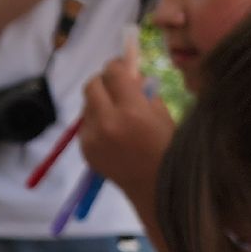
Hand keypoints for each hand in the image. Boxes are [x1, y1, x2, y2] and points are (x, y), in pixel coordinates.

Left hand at [82, 55, 172, 203]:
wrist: (154, 185)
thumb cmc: (166, 147)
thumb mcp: (162, 113)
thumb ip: (143, 91)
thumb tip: (129, 74)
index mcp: (131, 110)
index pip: (113, 73)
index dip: (117, 66)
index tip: (122, 66)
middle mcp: (106, 121)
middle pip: (91, 85)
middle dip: (103, 81)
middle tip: (116, 85)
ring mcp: (91, 137)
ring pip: (86, 105)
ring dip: (98, 101)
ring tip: (116, 111)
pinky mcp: (84, 149)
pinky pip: (85, 125)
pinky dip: (95, 121)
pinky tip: (111, 130)